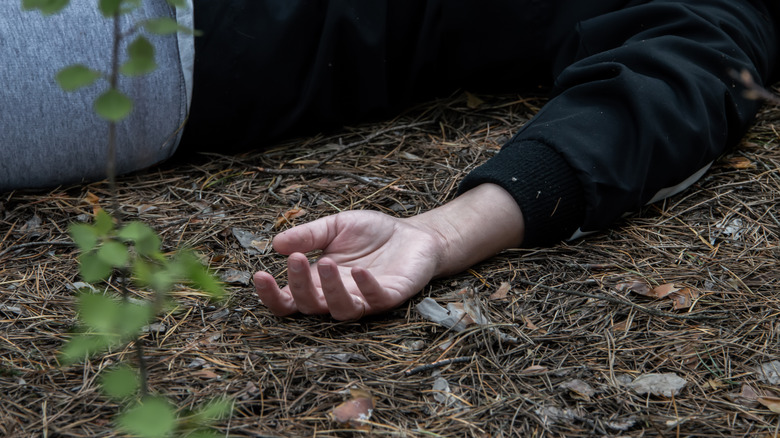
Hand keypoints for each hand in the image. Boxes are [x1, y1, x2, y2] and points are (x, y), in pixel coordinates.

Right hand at [253, 183, 524, 319]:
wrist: (414, 234)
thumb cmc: (373, 234)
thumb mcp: (336, 226)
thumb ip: (309, 235)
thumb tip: (276, 244)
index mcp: (318, 282)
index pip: (288, 299)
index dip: (272, 294)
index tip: (261, 274)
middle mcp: (337, 296)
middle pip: (309, 306)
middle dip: (299, 285)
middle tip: (296, 259)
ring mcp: (363, 300)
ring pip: (340, 310)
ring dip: (329, 290)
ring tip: (325, 261)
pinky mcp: (389, 298)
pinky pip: (374, 300)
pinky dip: (365, 287)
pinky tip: (358, 270)